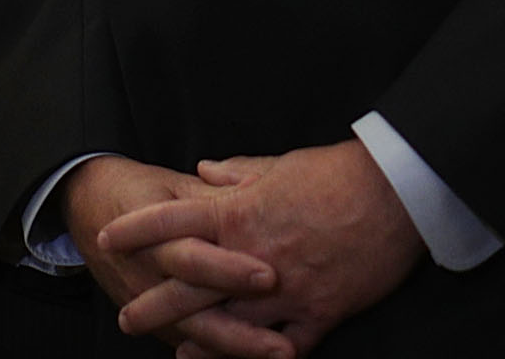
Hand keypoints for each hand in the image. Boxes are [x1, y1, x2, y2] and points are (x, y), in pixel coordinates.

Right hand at [61, 156, 276, 346]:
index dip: (230, 270)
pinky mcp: (156, 323)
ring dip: (237, 348)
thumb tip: (262, 191)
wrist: (89, 208)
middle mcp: (152, 277)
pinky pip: (191, 344)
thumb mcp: (177, 186)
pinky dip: (220, 354)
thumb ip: (219, 194)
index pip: (195, 258)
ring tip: (280, 354)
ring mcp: (151, 305)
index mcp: (158, 237)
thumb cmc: (142, 192)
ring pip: (196, 335)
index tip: (269, 277)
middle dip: (240, 330)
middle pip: (197, 311)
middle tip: (282, 344)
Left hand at [98, 140, 423, 358]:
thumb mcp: (282, 165)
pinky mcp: (319, 311)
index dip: (137, 229)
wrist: (396, 190)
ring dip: (197, 339)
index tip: (108, 237)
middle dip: (153, 302)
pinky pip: (282, 345)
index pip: (174, 219)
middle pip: (189, 283)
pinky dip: (258, 358)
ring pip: (229, 323)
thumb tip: (204, 170)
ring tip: (174, 351)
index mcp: (241, 211)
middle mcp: (254, 255)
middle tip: (125, 316)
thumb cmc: (338, 172)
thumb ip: (240, 173)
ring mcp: (286, 288)